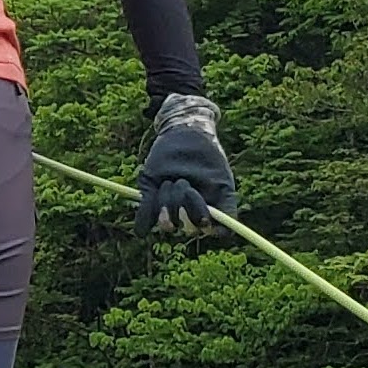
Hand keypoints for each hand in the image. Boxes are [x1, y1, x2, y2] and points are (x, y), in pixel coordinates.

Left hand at [137, 90, 236, 236]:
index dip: (208, 229)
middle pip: (187, 227)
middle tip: (184, 182)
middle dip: (184, 205)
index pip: (213, 231)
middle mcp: (190, 211)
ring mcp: (170, 206)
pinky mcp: (151, 197)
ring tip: (169, 182)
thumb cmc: (208, 155)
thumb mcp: (221, 179)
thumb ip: (226, 208)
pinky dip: (143, 223)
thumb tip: (222, 235)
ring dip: (167, 204)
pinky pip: (146, 219)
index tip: (204, 220)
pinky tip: (140, 230)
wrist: (186, 132)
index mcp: (211, 207)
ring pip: (167, 223)